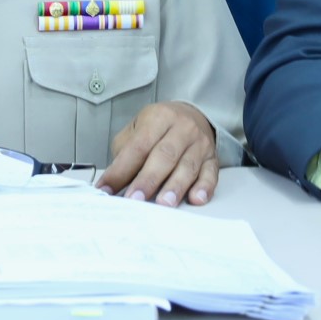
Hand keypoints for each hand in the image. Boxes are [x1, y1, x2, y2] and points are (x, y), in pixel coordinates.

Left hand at [99, 102, 219, 204]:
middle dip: (148, 180)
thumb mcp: (137, 129)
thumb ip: (125, 153)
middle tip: (135, 199)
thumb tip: (112, 183)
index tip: (107, 188)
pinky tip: (196, 199)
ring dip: (175, 187)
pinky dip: (204, 187)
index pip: (138, 146)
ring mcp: (200, 144)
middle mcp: (182, 128)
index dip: (121, 169)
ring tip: (164, 204)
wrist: (192, 115)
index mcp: (158, 117)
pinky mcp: (213, 159)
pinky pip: (211, 174)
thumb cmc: (158, 128)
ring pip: (187, 166)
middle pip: (164, 156)